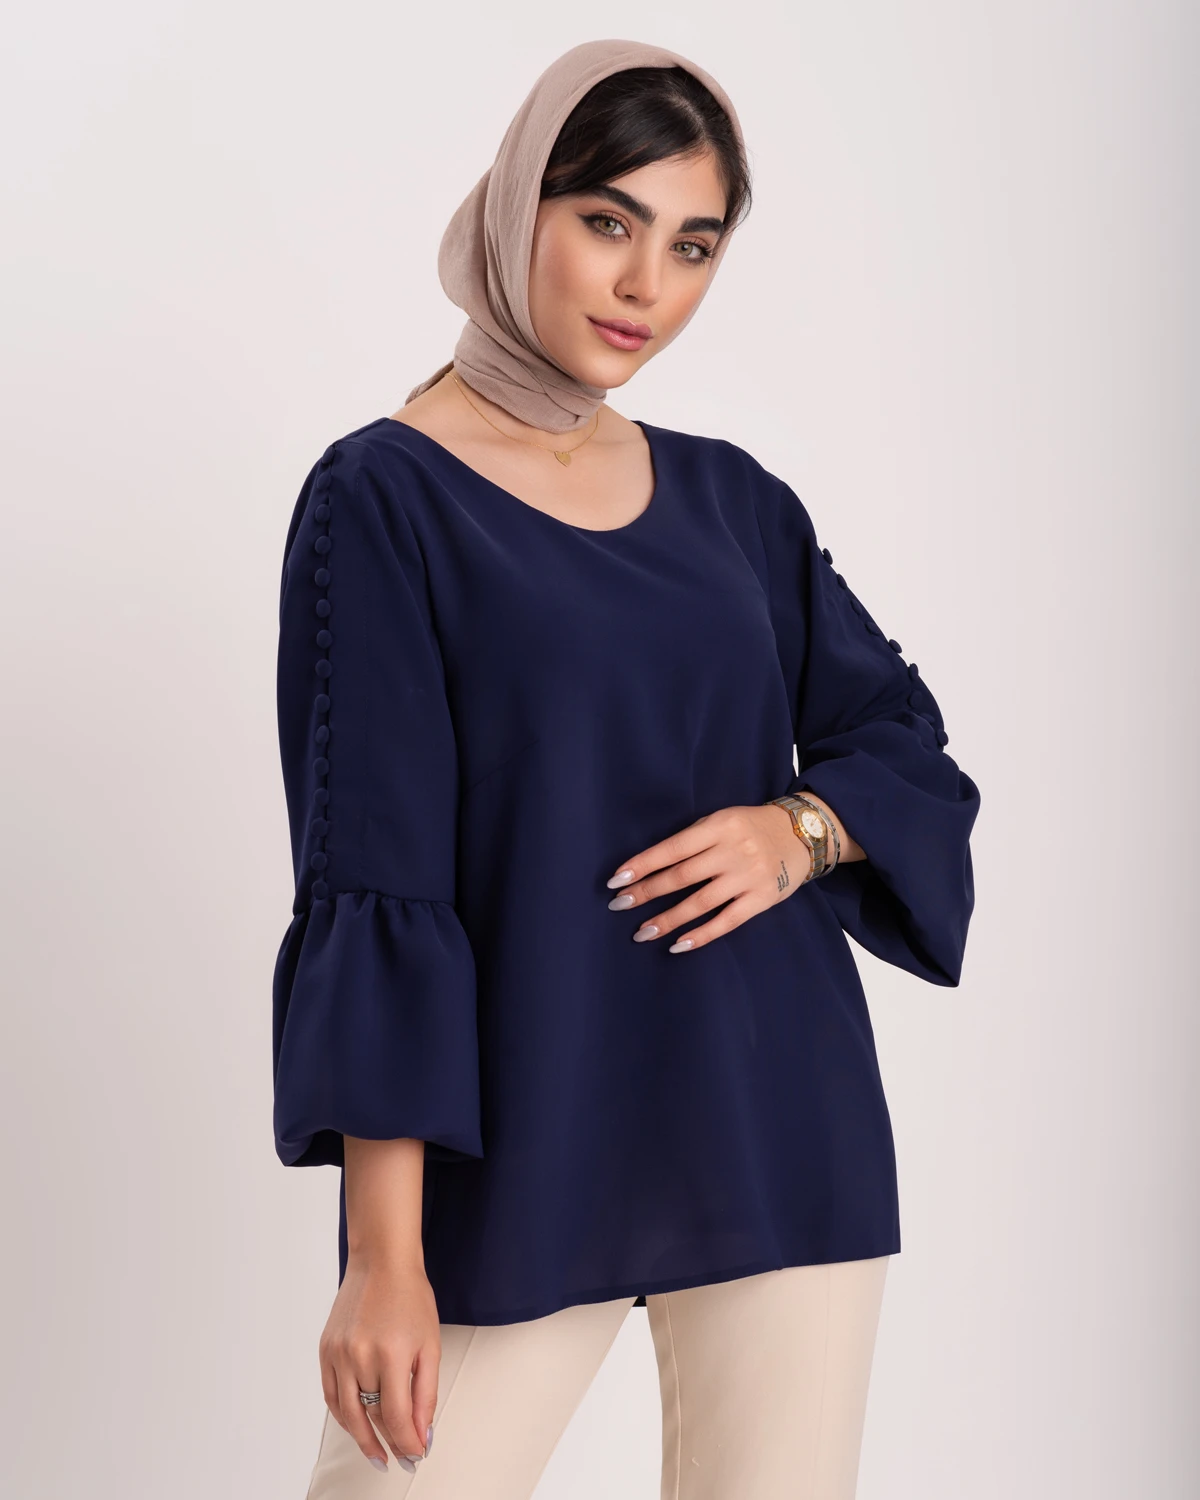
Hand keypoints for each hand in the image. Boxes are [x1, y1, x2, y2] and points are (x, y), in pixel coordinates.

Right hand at [319, 1254, 438, 1474]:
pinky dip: (344, 1415)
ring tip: (378, 1455)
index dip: (406, 1442)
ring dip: (363, 1438)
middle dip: (388, 1443)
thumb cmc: (411, 1298)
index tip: (416, 1455)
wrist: (381, 1262)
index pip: (396, 1416)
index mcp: (392, 1353)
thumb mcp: (430, 1344)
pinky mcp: (325, 1349)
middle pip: (371, 1416)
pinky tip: (357, 1425)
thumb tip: (422, 1434)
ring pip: (348, 1412)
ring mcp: (338, 1353)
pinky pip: (331, 1394)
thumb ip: (426, 1393)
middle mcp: (360, 1355)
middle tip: (400, 1460)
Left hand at [605, 802, 814, 953]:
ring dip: (667, 920)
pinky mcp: (762, 899)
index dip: (643, 865)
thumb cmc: (750, 827)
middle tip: (619, 906)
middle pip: (681, 876)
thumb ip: (694, 839)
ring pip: (700, 903)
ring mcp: (748, 877)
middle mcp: (733, 851)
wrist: (802, 835)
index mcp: (718, 826)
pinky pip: (726, 922)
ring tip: (642, 932)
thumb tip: (651, 867)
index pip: (672, 848)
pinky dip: (701, 935)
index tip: (616, 880)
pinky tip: (677, 945)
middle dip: (646, 892)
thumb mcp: (722, 820)